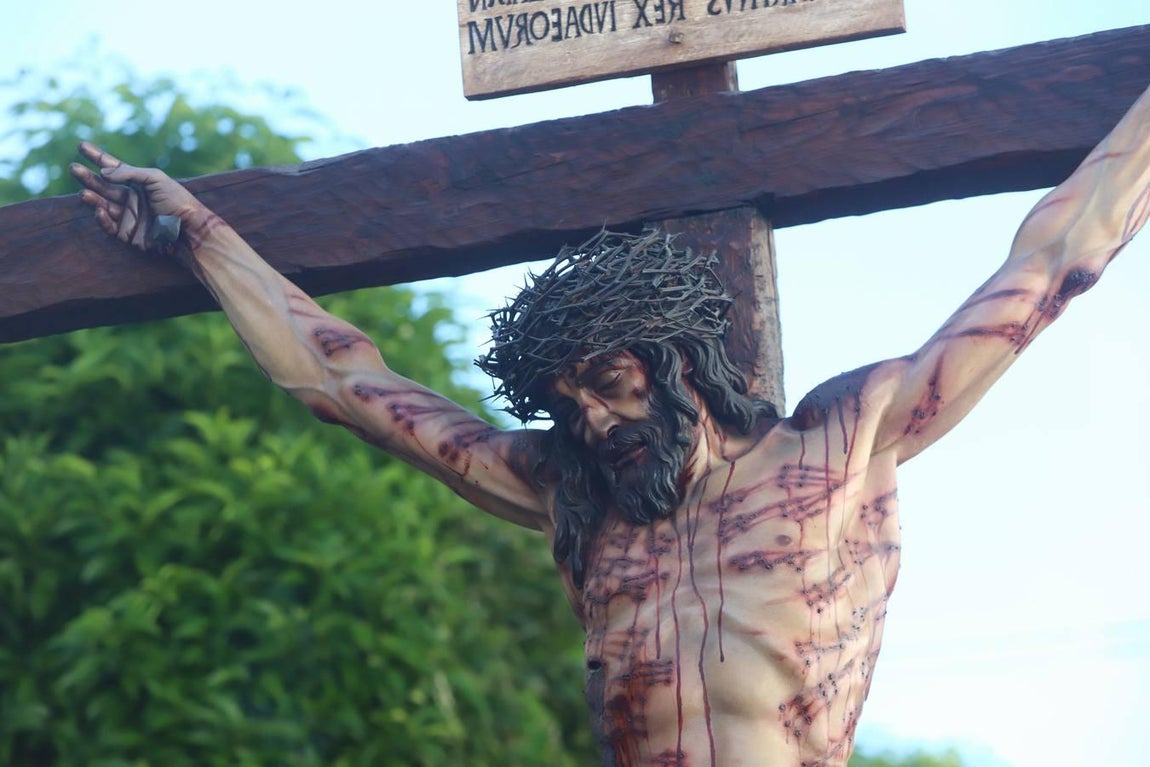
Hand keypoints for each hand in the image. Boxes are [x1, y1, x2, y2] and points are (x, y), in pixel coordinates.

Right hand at [69, 142, 203, 252]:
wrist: (188, 229)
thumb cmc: (176, 200)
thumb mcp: (155, 179)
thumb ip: (129, 173)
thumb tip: (103, 172)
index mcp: (138, 183)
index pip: (113, 167)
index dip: (97, 157)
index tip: (81, 146)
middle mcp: (131, 198)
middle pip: (103, 185)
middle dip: (88, 177)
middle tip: (73, 168)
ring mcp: (128, 215)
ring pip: (103, 205)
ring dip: (92, 198)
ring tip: (83, 192)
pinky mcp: (127, 233)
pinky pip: (109, 225)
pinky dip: (102, 218)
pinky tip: (99, 209)